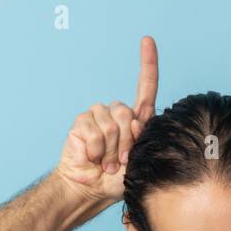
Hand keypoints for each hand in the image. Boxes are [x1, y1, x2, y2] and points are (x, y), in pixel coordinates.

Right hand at [54, 35, 159, 203]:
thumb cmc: (117, 179)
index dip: (148, 64)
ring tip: (106, 162)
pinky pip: (94, 129)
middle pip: (127, 114)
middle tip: (119, 162)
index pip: (145, 88)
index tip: (147, 41)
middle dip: (125, 143)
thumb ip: (141, 138)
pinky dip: (96, 149)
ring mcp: (98, 116)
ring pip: (111, 123)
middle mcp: (116, 114)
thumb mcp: (138, 160)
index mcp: (135, 119)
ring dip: (110, 149)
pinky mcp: (82, 122)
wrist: (91, 189)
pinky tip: (93, 157)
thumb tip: (134, 120)